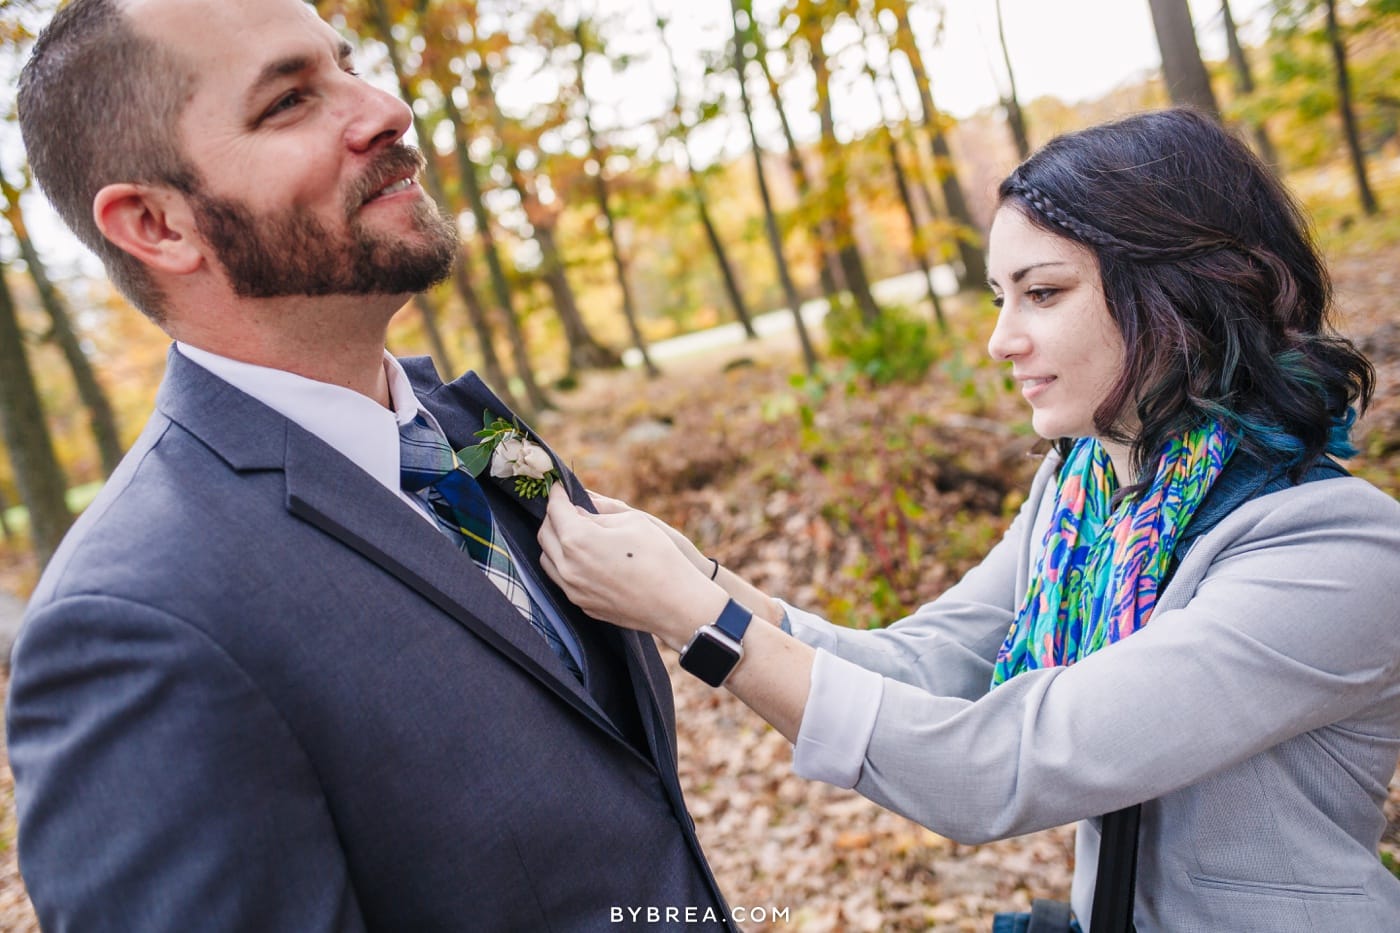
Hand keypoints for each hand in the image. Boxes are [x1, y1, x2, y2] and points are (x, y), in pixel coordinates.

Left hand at [540, 485, 725, 649]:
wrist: (675, 603)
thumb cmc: (658, 556)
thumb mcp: (632, 520)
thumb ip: (598, 514)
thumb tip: (579, 513)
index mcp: (577, 540)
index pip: (555, 510)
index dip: (556, 495)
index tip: (559, 487)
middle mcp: (568, 567)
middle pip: (545, 535)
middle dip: (553, 517)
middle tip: (567, 508)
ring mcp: (574, 590)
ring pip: (548, 560)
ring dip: (555, 542)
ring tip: (573, 532)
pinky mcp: (583, 606)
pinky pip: (562, 580)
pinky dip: (565, 564)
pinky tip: (583, 557)